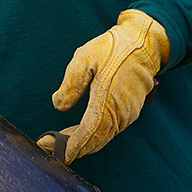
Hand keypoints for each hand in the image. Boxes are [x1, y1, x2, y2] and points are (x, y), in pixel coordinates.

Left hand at [37, 9, 169, 163]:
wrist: (144, 43)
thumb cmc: (113, 48)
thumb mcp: (85, 58)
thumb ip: (71, 84)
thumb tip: (59, 106)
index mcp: (109, 100)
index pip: (88, 133)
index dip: (69, 145)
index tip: (50, 148)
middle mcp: (121, 113)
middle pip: (94, 140)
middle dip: (71, 147)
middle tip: (47, 145)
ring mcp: (128, 114)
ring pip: (101, 137)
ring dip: (81, 143)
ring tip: (58, 142)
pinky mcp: (129, 112)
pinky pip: (108, 130)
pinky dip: (92, 136)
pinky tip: (77, 134)